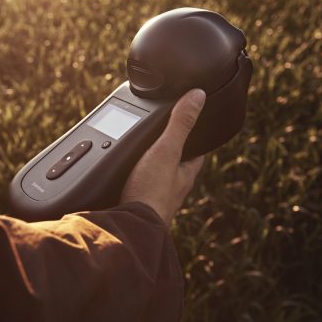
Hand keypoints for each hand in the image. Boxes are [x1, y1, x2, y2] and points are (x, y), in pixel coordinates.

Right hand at [120, 89, 206, 225]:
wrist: (130, 226)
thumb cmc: (151, 192)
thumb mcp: (167, 150)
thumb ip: (180, 124)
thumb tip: (198, 96)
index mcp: (186, 173)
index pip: (197, 150)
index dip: (196, 134)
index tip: (191, 121)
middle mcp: (173, 186)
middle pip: (175, 162)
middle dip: (168, 149)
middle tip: (160, 132)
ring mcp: (155, 195)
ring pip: (155, 174)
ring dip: (147, 164)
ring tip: (137, 149)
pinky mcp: (137, 203)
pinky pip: (137, 185)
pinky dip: (132, 177)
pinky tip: (122, 173)